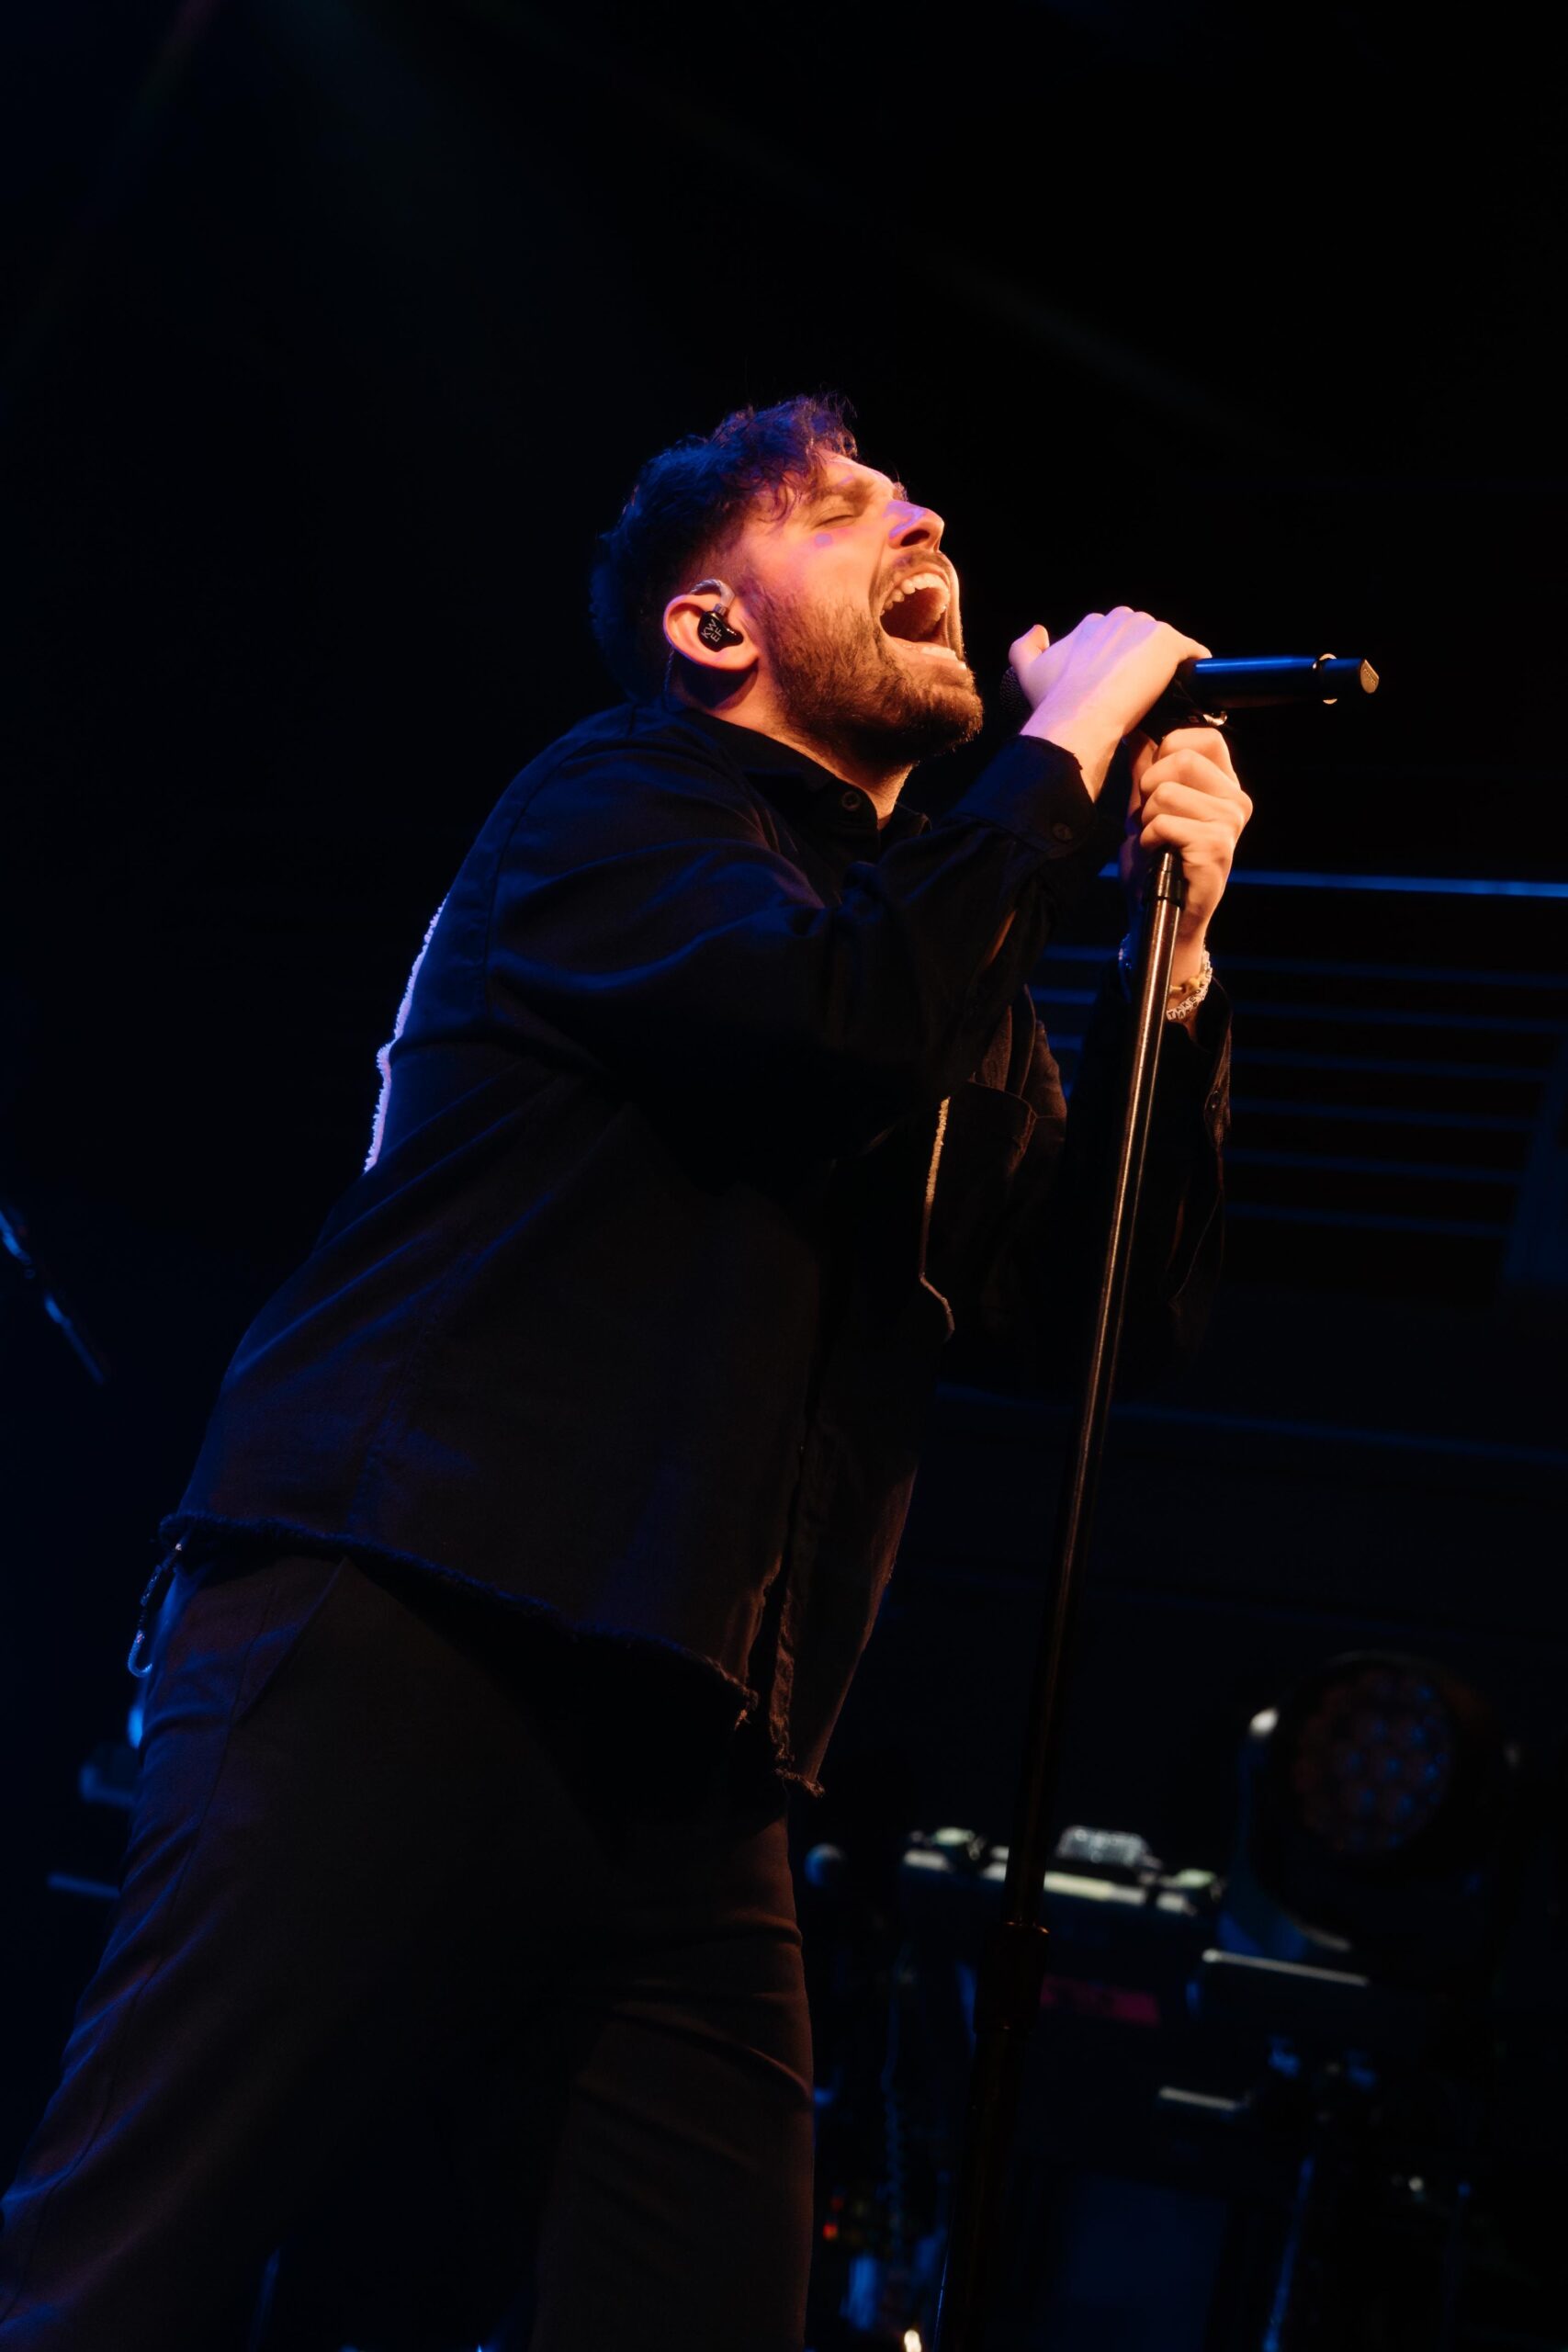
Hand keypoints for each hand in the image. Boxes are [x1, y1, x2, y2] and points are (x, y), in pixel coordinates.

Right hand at [1010, 607, 1209, 796]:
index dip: (1120, 660)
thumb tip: (1037, 630)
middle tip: (1140, 692)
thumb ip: (1024, 646)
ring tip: (1165, 695)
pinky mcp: (1168, 643)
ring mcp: (1145, 629)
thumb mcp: (1027, 671)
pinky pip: (1192, 653)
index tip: (1119, 684)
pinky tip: (1192, 688)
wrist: (1078, 715)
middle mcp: (1118, 618)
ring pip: (1165, 646)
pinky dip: (1195, 666)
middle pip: (1143, 637)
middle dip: (1144, 660)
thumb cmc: (1054, 699)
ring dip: (1167, 665)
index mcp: (1092, 624)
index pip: (1116, 635)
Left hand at [1120, 726, 1252, 976]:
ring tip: (1156, 840)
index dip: (1168, 751)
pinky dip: (1148, 839)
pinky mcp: (1217, 848)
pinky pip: (1165, 823)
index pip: (1203, 737)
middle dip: (1149, 789)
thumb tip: (1138, 732)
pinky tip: (1158, 855)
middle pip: (1181, 759)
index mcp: (1224, 785)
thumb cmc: (1155, 861)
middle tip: (1151, 819)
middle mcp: (1236, 800)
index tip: (1155, 783)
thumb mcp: (1145, 808)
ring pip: (1167, 792)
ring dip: (1147, 819)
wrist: (1157, 912)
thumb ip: (1146, 771)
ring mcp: (1231, 824)